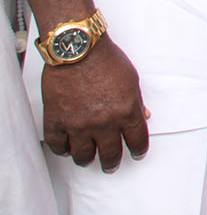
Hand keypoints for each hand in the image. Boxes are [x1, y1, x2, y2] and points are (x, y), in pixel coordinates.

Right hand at [40, 38, 148, 171]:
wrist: (78, 48)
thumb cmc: (105, 59)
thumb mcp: (132, 79)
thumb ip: (136, 102)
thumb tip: (143, 116)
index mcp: (126, 111)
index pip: (136, 140)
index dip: (138, 150)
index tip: (137, 154)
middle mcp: (103, 122)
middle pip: (110, 154)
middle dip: (112, 163)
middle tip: (111, 166)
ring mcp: (78, 124)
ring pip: (82, 155)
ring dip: (86, 159)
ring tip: (88, 159)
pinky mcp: (56, 121)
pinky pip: (57, 145)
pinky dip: (62, 150)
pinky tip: (66, 149)